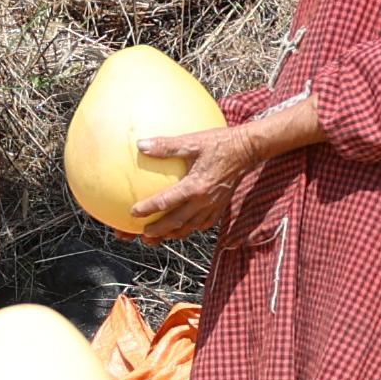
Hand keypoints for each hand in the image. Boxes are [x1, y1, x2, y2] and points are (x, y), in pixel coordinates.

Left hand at [127, 123, 262, 243]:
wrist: (248, 149)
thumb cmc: (219, 143)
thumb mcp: (192, 141)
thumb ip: (166, 146)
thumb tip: (141, 145)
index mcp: (196, 186)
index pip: (167, 202)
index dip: (148, 209)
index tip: (132, 213)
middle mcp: (205, 201)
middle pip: (177, 222)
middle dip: (158, 231)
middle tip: (142, 235)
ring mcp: (214, 206)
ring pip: (190, 227)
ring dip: (172, 234)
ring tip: (157, 237)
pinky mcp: (221, 207)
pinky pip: (203, 224)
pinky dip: (189, 229)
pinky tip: (181, 228)